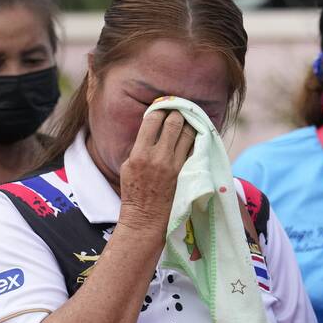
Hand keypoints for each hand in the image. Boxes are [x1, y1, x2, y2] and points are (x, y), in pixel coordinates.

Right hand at [117, 110, 196, 233]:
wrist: (146, 216)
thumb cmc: (134, 190)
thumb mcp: (128, 165)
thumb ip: (140, 146)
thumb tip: (151, 126)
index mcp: (140, 153)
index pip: (153, 120)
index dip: (159, 109)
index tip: (161, 107)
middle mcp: (159, 157)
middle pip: (174, 122)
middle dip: (176, 112)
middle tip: (177, 110)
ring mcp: (174, 164)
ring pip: (188, 133)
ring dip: (187, 123)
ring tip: (186, 120)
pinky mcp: (185, 171)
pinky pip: (193, 148)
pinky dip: (193, 139)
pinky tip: (191, 135)